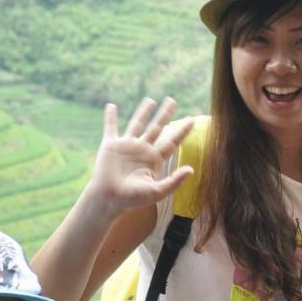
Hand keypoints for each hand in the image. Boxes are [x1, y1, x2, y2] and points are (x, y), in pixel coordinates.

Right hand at [85, 98, 194, 218]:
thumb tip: (192, 169)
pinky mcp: (110, 145)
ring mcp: (126, 146)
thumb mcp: (157, 191)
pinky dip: (110, 117)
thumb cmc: (132, 199)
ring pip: (137, 123)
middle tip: (172, 101)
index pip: (171, 142)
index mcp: (153, 160)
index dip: (182, 131)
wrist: (108, 200)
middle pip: (156, 128)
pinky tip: (111, 106)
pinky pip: (111, 127)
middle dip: (165, 114)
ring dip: (143, 111)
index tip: (192, 120)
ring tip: (150, 100)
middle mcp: (141, 150)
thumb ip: (174, 181)